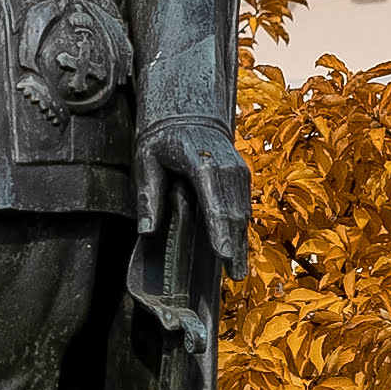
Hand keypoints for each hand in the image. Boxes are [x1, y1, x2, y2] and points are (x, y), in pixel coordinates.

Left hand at [131, 122, 247, 290]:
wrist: (191, 113)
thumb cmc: (163, 137)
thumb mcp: (145, 158)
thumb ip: (148, 194)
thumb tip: (147, 231)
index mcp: (201, 163)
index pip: (214, 201)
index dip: (219, 230)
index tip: (223, 254)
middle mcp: (226, 167)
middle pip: (233, 212)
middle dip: (235, 245)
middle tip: (234, 276)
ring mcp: (238, 171)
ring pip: (243, 211)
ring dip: (242, 241)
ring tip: (237, 271)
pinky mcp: (242, 176)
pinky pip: (245, 206)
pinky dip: (242, 230)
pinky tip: (237, 250)